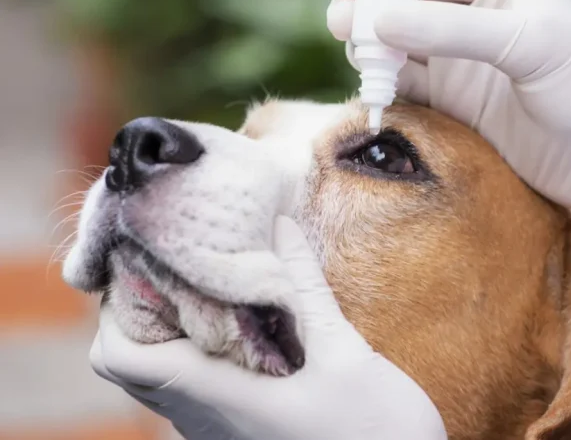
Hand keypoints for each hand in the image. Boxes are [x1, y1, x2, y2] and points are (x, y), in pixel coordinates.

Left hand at [89, 216, 446, 439]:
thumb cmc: (376, 429)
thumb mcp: (344, 354)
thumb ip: (306, 289)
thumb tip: (281, 227)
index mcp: (220, 396)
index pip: (121, 356)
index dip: (118, 307)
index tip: (151, 261)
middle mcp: (207, 418)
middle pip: (132, 363)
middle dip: (143, 308)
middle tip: (182, 262)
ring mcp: (221, 429)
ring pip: (163, 376)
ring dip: (172, 328)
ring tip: (211, 281)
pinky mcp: (241, 430)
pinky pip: (195, 387)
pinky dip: (200, 349)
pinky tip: (242, 320)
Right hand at [327, 0, 570, 284]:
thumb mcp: (527, 45)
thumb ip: (453, 29)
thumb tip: (381, 19)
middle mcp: (479, 18)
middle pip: (409, 4)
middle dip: (373, 7)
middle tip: (341, 20)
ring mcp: (467, 62)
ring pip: (403, 45)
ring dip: (373, 46)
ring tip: (352, 51)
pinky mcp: (461, 103)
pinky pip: (412, 87)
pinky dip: (387, 86)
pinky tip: (370, 87)